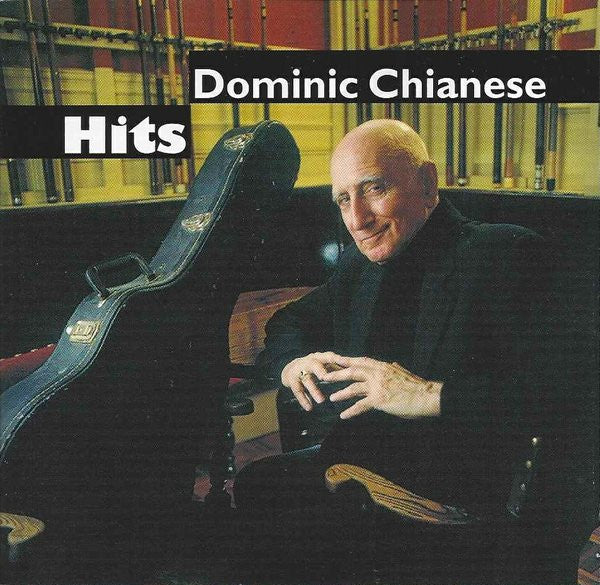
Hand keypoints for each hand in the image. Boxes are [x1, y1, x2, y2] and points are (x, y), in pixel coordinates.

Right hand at [281, 352, 342, 410]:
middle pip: (314, 365)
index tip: (344, 363)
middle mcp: (308, 362)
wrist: (289, 369)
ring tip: (321, 401)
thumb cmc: (312, 367)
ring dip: (314, 390)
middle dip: (319, 370)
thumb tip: (354, 371)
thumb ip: (336, 367)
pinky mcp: (291, 381)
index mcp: (319, 358)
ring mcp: (298, 371)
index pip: (328, 357)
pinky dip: (303, 399)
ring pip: (306, 380)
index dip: (336, 359)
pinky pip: (297, 390)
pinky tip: (309, 408)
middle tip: (325, 378)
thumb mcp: (323, 364)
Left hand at [319, 355, 441, 419]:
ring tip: (332, 399)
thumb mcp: (403, 373)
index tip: (335, 359)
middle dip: (337, 374)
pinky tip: (343, 415)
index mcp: (383, 366)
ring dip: (341, 394)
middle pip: (352, 372)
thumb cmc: (417, 387)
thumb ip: (394, 368)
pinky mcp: (379, 400)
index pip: (360, 361)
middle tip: (325, 376)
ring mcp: (377, 386)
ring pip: (353, 388)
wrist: (427, 396)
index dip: (347, 360)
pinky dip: (351, 411)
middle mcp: (377, 373)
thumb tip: (392, 363)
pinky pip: (360, 406)